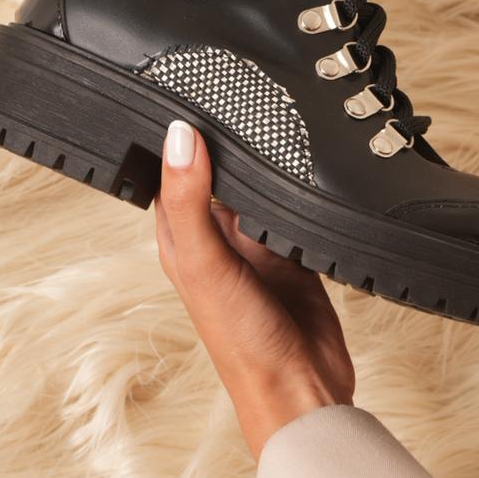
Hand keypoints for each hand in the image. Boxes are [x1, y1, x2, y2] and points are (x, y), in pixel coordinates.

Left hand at [154, 120, 355, 460]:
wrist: (303, 387)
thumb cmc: (241, 342)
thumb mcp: (205, 264)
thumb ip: (189, 201)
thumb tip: (179, 137)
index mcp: (182, 240)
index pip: (170, 173)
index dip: (173, 136)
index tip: (182, 90)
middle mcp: (217, 239)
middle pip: (217, 174)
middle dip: (225, 141)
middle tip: (235, 89)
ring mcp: (257, 245)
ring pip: (258, 187)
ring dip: (265, 162)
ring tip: (273, 114)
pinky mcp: (295, 251)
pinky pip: (296, 208)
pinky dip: (300, 189)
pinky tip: (307, 164)